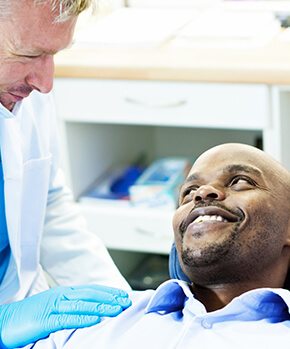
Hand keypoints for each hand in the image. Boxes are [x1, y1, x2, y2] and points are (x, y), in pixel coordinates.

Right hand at [0, 284, 130, 347]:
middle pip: (90, 294)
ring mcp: (53, 306)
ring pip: (82, 305)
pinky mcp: (46, 319)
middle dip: (110, 297)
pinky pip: (67, 319)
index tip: (123, 295)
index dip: (108, 291)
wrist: (6, 320)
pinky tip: (95, 320)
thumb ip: (71, 305)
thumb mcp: (54, 306)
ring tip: (117, 309)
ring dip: (102, 307)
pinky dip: (83, 318)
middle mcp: (61, 295)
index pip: (91, 289)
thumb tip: (90, 308)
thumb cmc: (31, 315)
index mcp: (64, 292)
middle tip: (126, 301)